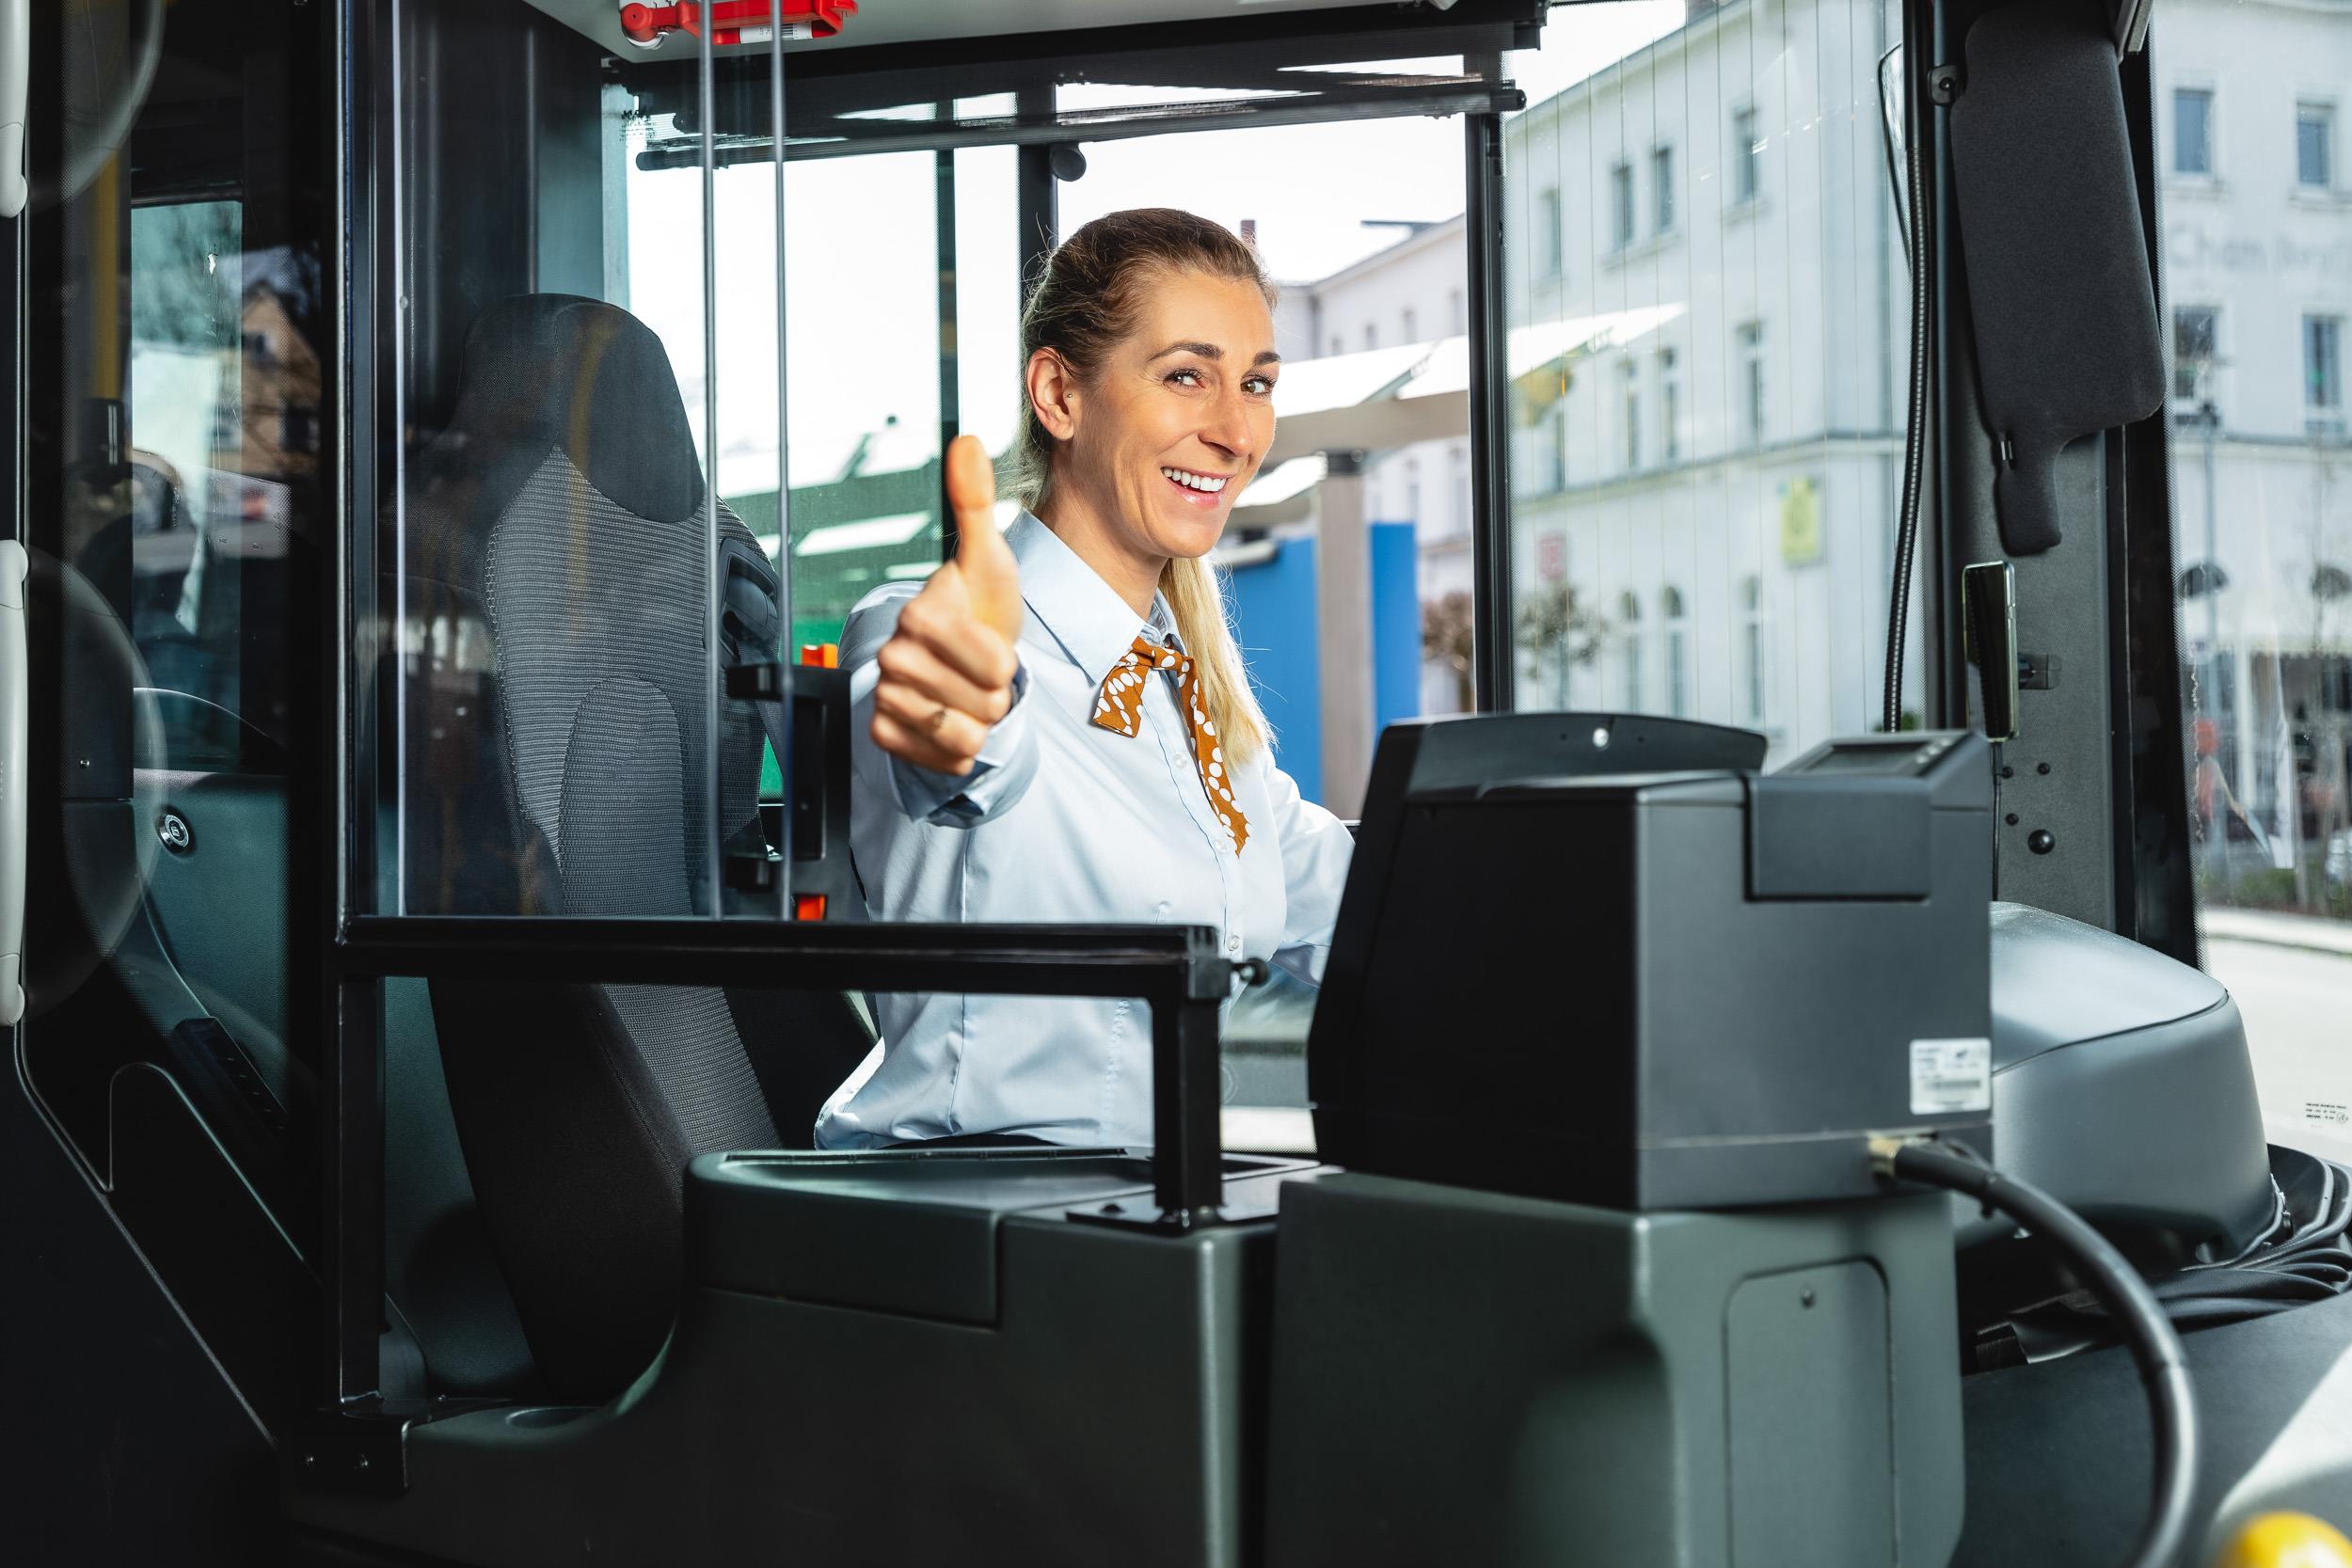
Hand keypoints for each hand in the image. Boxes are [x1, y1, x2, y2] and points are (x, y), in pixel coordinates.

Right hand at [868, 435, 1023, 775]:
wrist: (959, 664)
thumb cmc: (980, 611)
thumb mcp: (989, 560)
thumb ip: (976, 502)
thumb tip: (966, 440)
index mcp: (919, 615)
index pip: (990, 662)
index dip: (1005, 661)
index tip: (995, 646)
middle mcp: (892, 658)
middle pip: (979, 703)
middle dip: (995, 695)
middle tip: (980, 674)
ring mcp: (887, 699)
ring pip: (963, 734)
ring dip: (981, 722)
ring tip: (968, 695)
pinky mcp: (887, 736)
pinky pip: (945, 761)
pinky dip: (960, 750)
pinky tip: (953, 721)